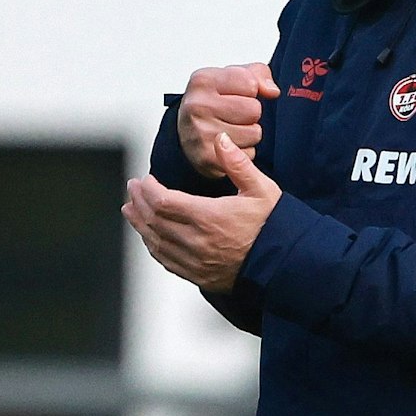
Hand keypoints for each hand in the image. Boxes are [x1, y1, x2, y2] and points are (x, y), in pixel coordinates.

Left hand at [125, 133, 282, 292]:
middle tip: (133, 188)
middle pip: (153, 220)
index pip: (163, 202)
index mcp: (209, 217)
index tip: (145, 179)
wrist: (286, 264)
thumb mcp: (261, 189)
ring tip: (130, 209)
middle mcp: (197, 241)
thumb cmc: (274, 225)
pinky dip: (152, 245)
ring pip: (155, 241)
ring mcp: (195, 261)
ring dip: (139, 224)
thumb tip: (220, 140)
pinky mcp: (197, 275)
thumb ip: (237, 164)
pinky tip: (148, 236)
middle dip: (138, 202)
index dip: (148, 189)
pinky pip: (165, 260)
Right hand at [176, 63, 279, 177]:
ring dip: (249, 133)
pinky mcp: (207, 158)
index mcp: (203, 80)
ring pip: (254, 133)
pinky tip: (229, 145)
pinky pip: (248, 154)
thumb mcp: (233, 77)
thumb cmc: (213, 102)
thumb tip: (272, 91)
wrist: (186, 132)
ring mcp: (200, 133)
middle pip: (254, 110)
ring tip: (231, 128)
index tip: (237, 93)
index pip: (251, 83)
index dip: (251, 90)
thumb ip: (259, 75)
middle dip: (251, 113)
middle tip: (234, 114)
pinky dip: (244, 152)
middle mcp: (197, 106)